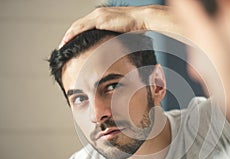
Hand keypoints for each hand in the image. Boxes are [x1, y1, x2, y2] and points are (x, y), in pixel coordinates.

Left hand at [59, 5, 176, 47]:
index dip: (76, 35)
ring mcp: (98, 16)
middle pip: (78, 25)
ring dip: (68, 36)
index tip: (71, 43)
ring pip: (77, 26)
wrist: (142, 19)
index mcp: (102, 17)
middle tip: (62, 46)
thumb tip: (112, 50)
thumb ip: (113, 38)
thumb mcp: (121, 34)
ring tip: (62, 45)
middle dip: (69, 36)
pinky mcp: (100, 20)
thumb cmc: (135, 27)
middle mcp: (97, 14)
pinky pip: (82, 27)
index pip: (85, 26)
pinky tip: (67, 41)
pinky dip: (73, 34)